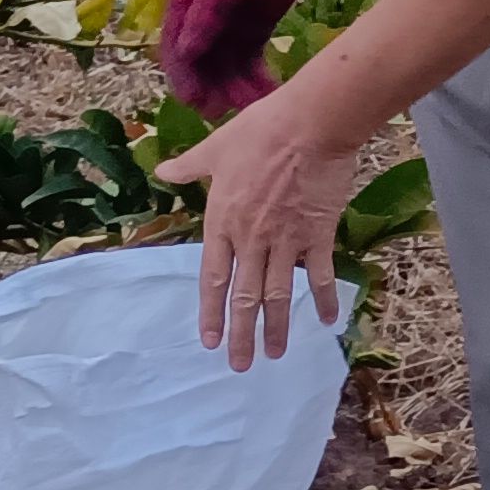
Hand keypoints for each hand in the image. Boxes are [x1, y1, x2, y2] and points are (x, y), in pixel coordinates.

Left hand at [153, 88, 348, 369]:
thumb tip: (162, 170)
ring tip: (275, 354)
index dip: (211, 312)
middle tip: (240, 365)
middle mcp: (252, 238)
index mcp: (223, 220)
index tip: (209, 341)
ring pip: (278, 294)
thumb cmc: (261, 130)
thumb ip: (189, 167)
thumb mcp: (216, 147)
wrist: (310, 124)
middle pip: (244, 297)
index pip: (213, 278)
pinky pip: (320, 275)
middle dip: (241, 335)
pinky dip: (323, 300)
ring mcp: (286, 240)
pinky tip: (327, 322)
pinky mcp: (318, 234)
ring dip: (277, 328)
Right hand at [157, 0, 321, 112]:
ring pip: (227, 70)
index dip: (184, 77)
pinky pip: (251, 64)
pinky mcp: (252, 35)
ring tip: (255, 106)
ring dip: (237, 90)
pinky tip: (270, 94)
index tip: (194, 101)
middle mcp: (201, 23)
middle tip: (225, 112)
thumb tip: (186, 52)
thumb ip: (205, 14)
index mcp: (183, 6)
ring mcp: (227, 31)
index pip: (176, 50)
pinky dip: (257, 80)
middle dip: (212, 90)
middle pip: (202, 66)